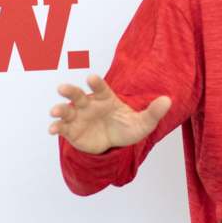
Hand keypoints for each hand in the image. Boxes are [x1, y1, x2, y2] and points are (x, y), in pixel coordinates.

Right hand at [48, 74, 170, 154]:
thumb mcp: (143, 123)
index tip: (91, 77)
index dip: (96, 83)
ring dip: (60, 109)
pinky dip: (56, 127)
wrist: (114, 145)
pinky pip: (62, 127)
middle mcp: (89, 105)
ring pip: (67, 110)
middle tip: (62, 88)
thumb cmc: (127, 128)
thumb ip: (154, 112)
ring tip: (55, 111)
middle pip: (78, 95)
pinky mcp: (72, 131)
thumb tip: (168, 100)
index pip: (100, 88)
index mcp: (106, 99)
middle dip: (70, 91)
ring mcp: (79, 117)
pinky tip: (52, 129)